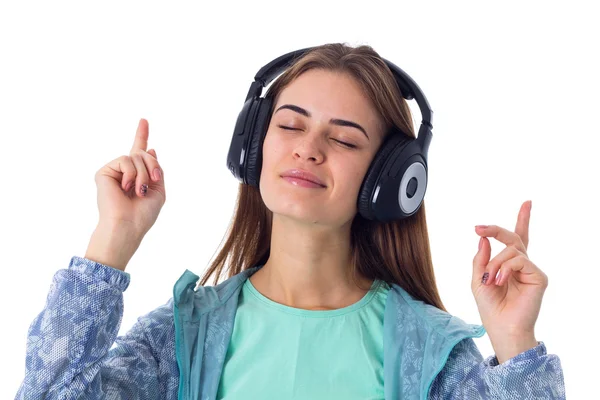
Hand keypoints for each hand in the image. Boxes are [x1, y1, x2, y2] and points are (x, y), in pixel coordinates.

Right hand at [93, 118, 166, 239]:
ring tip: (138, 191)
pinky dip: (132, 173)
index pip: (139, 152)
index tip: (144, 120)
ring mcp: (114, 171)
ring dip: (144, 174)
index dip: (142, 135)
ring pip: (136, 156)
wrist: (128, 225)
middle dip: (153, 166)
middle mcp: (125, 171)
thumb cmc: (143, 214)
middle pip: (144, 153)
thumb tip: (150, 148)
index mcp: (138, 176)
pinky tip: (126, 187)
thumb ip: (155, 169)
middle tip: (154, 180)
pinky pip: (125, 160)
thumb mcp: (158, 190)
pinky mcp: (104, 172)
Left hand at [471, 200, 547, 362]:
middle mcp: (522, 265)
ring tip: (490, 280)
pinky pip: (519, 260)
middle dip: (496, 230)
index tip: (527, 202)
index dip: (524, 219)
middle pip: (513, 237)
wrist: (501, 327)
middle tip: (479, 228)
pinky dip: (504, 268)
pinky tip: (499, 282)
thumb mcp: (478, 279)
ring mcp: (531, 270)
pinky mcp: (539, 277)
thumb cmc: (490, 307)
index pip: (517, 238)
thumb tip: (484, 239)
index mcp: (509, 264)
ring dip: (495, 263)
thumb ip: (481, 258)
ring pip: (511, 250)